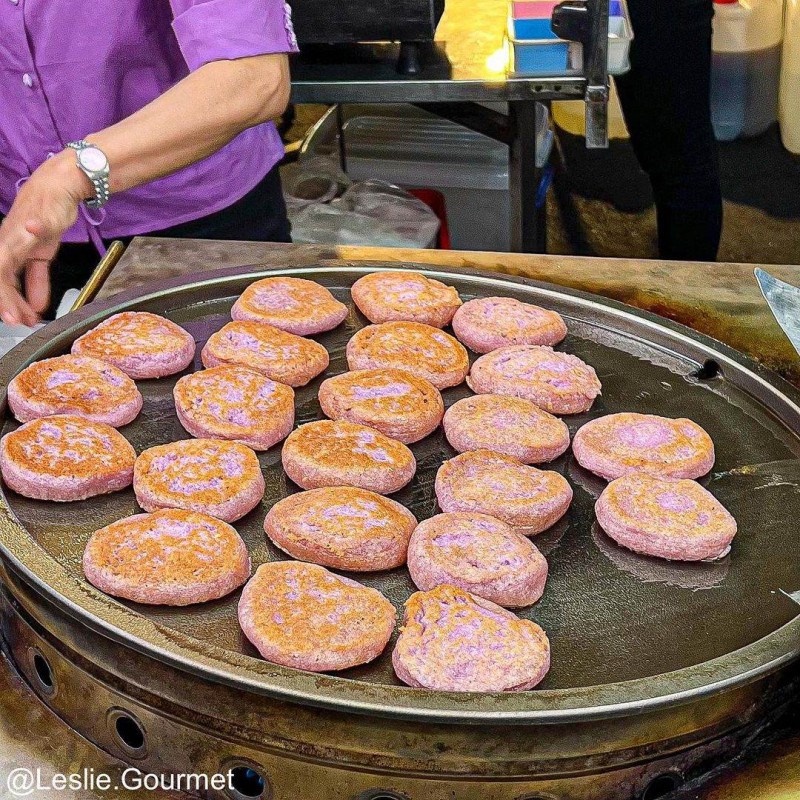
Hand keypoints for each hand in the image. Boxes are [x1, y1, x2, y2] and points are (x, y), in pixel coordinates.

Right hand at [0, 152, 89, 324]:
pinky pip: (32, 274)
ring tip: (29, 319)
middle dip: (10, 302)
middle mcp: (11, 245)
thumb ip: (39, 228)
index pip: (1, 273)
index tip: (10, 314)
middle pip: (5, 279)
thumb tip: (31, 229)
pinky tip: (39, 304)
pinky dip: (35, 290)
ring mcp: (23, 249)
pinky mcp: (36, 250)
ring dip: (21, 300)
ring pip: (16, 280)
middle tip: (19, 322)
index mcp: (9, 240)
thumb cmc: (52, 199)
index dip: (4, 295)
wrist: (60, 185)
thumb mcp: (47, 217)